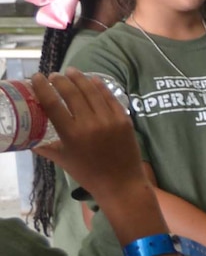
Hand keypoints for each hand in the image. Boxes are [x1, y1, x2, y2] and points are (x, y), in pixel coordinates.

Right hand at [28, 72, 146, 205]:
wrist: (121, 184)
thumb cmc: (89, 174)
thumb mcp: (63, 160)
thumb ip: (46, 146)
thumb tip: (30, 138)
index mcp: (71, 134)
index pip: (52, 104)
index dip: (42, 87)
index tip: (36, 77)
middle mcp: (90, 124)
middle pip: (71, 93)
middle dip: (60, 80)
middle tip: (53, 75)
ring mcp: (109, 120)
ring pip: (92, 91)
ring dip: (80, 78)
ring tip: (71, 71)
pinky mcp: (125, 119)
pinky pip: (111, 97)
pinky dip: (100, 86)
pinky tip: (93, 80)